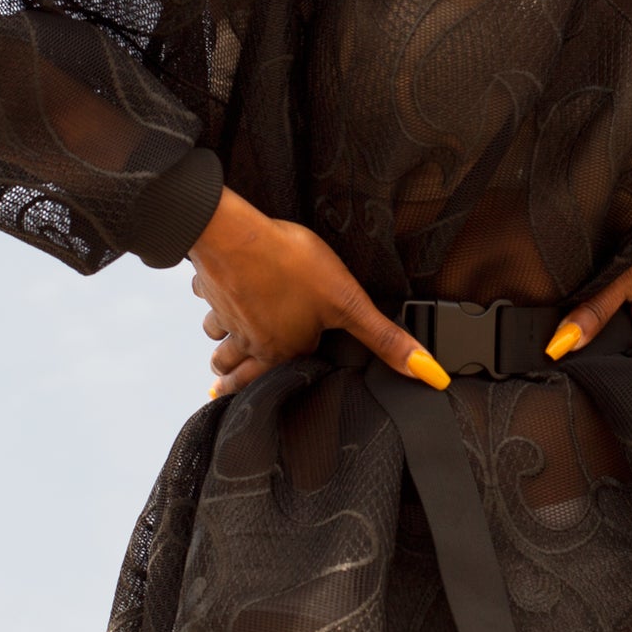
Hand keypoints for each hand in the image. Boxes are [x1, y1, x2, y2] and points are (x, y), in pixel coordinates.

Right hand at [190, 189, 449, 397]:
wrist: (235, 234)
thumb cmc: (289, 266)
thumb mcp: (348, 303)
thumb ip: (384, 339)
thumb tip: (427, 374)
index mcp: (281, 350)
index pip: (269, 381)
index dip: (264, 387)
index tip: (250, 398)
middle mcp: (249, 339)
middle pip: (232, 367)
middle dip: (230, 376)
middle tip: (223, 385)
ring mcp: (224, 311)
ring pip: (215, 334)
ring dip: (218, 341)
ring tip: (220, 350)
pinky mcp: (209, 283)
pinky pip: (204, 297)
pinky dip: (207, 299)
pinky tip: (210, 293)